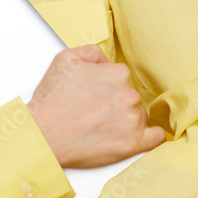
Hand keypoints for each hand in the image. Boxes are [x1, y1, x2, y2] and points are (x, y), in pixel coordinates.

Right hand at [27, 43, 165, 166]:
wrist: (43, 133)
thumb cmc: (51, 100)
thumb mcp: (65, 59)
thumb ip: (92, 53)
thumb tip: (105, 60)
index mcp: (116, 74)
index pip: (120, 77)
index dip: (106, 86)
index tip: (94, 95)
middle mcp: (128, 95)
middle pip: (130, 97)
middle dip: (114, 103)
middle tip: (92, 112)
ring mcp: (131, 120)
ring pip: (138, 116)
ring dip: (125, 119)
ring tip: (100, 127)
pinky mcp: (132, 144)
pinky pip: (155, 138)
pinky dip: (150, 136)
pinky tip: (141, 135)